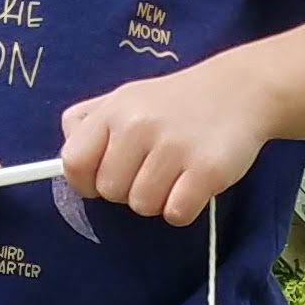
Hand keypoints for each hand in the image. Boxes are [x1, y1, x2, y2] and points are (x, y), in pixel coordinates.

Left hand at [58, 60, 274, 227]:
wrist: (239, 90)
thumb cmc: (175, 102)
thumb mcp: (125, 97)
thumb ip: (88, 124)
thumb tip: (65, 160)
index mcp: (114, 110)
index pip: (73, 162)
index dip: (85, 180)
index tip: (104, 177)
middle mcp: (139, 126)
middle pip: (110, 192)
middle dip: (128, 190)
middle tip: (152, 169)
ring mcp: (174, 149)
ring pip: (143, 206)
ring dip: (158, 199)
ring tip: (175, 173)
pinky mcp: (206, 171)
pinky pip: (175, 214)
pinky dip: (183, 208)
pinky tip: (193, 184)